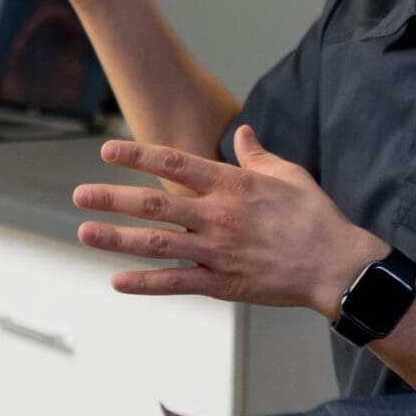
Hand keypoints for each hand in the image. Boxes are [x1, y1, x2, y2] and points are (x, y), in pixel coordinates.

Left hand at [73, 127, 384, 315]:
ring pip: (156, 242)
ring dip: (116, 238)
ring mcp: (216, 251)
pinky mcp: (221, 283)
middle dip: (112, 198)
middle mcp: (217, 215)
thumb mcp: (288, 174)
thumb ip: (257, 154)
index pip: (174, 163)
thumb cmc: (315, 216)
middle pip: (154, 203)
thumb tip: (242, 131)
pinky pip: (176, 283)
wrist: (335, 265)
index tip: (106, 150)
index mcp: (231, 184)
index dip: (137, 155)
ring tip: (84, 232)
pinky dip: (145, 283)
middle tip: (79, 195)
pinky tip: (117, 280)